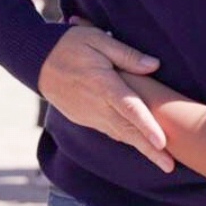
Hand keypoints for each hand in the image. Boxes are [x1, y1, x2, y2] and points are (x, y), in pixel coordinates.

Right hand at [38, 25, 172, 171]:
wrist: (36, 60)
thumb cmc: (69, 45)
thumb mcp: (97, 39)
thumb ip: (127, 55)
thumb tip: (154, 65)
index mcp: (103, 85)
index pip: (129, 109)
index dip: (146, 127)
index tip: (162, 143)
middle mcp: (96, 106)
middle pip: (128, 131)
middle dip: (150, 150)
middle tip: (170, 166)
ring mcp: (89, 115)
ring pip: (119, 134)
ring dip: (141, 148)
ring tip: (162, 161)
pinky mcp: (84, 118)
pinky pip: (109, 131)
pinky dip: (126, 139)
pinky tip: (141, 145)